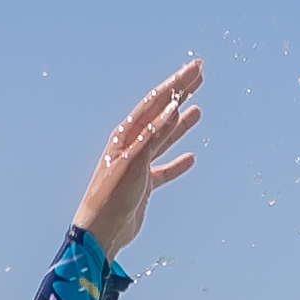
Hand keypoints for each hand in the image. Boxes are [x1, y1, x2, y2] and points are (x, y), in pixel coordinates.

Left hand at [74, 60, 202, 257]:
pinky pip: (164, 169)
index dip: (176, 84)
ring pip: (164, 138)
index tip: (196, 68)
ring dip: (181, 124)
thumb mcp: (134, 162)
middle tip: (200, 75)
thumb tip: (173, 106)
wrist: (100, 230)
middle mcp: (131, 144)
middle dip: (180, 93)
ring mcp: (138, 164)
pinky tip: (191, 158)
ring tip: (198, 109)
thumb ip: (154, 135)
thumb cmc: (112, 196)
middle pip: (161, 113)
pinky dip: (177, 162)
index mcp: (127, 134)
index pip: (156, 102)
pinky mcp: (143, 185)